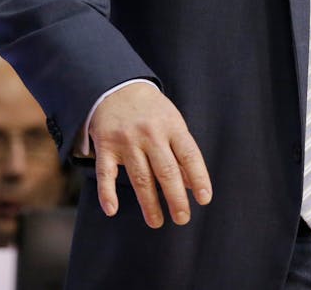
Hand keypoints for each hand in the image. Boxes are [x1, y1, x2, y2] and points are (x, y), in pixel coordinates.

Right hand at [88, 83, 211, 227]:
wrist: (117, 88)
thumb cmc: (152, 112)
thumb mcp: (172, 123)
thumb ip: (181, 152)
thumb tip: (191, 185)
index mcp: (172, 126)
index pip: (189, 155)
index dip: (198, 178)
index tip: (204, 199)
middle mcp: (150, 133)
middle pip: (166, 170)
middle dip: (175, 197)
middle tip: (182, 218)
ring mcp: (127, 140)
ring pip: (140, 176)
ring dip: (149, 202)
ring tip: (157, 222)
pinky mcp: (105, 145)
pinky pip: (106, 173)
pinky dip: (107, 192)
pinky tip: (112, 210)